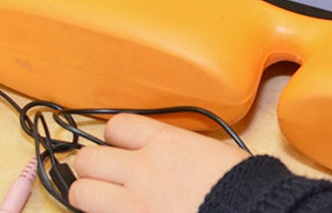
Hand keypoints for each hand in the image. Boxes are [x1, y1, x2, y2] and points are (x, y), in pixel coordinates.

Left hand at [69, 113, 248, 212]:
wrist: (251, 211)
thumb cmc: (243, 186)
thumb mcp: (214, 153)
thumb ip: (181, 150)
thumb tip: (167, 155)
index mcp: (167, 143)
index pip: (117, 126)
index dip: (116, 138)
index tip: (121, 147)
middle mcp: (142, 170)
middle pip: (88, 158)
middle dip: (94, 167)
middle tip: (106, 176)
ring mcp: (132, 204)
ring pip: (80, 192)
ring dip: (90, 195)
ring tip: (105, 200)